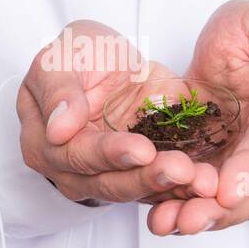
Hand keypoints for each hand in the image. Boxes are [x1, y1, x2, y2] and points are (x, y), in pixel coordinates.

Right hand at [19, 20, 219, 204]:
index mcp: (43, 143)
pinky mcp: (141, 176)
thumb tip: (58, 129)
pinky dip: (184, 187)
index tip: (141, 148)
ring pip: (136, 191)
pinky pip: (162, 189)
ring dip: (169, 186)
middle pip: (108, 183)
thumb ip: (58, 90)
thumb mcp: (61, 57)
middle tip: (180, 169)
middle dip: (146, 177)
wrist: (113, 61)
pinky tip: (206, 182)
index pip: (75, 155)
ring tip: (198, 178)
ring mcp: (107, 178)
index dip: (109, 154)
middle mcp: (72, 171)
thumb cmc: (78, 56)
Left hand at [146, 0, 248, 234]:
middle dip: (220, 208)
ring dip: (198, 216)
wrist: (224, 47)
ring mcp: (244, 161)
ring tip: (167, 224)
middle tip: (188, 220)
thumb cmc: (248, 31)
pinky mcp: (216, 167)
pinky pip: (202, 196)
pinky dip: (181, 207)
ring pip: (228, 201)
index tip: (227, 190)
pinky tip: (158, 218)